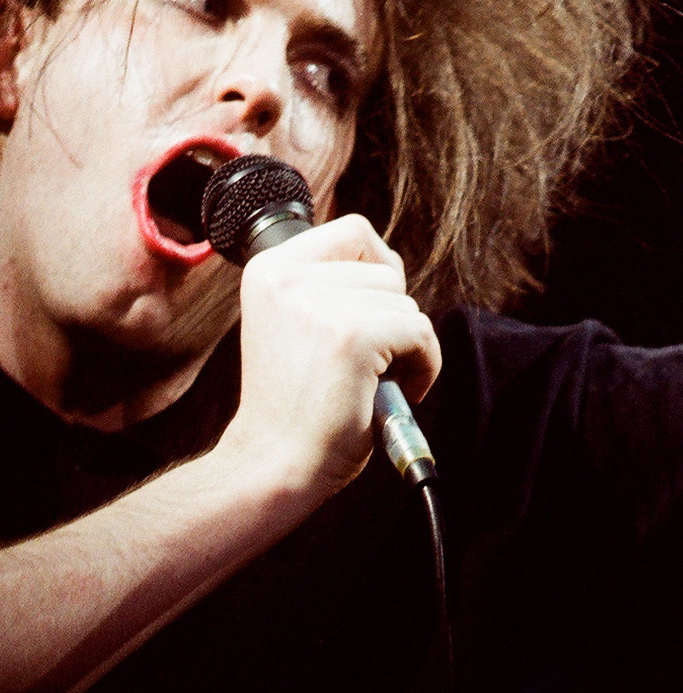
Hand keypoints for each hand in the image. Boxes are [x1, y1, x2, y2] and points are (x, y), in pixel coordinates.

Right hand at [218, 214, 440, 501]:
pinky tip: (398, 390)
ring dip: (407, 344)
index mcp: (268, 269)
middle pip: (385, 269)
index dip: (377, 267)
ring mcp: (319, 304)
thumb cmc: (291, 405)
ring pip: (405, 303)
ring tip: (377, 379)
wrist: (274, 463)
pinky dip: (425, 365)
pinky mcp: (353, 336)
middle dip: (391, 316)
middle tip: (371, 360)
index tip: (372, 310)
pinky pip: (420, 332)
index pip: (352, 230)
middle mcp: (286, 277)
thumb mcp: (291, 323)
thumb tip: (388, 267)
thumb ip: (324, 287)